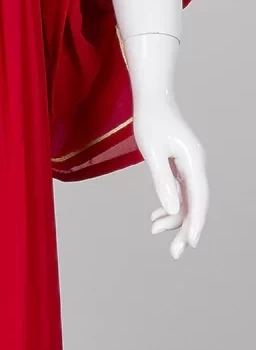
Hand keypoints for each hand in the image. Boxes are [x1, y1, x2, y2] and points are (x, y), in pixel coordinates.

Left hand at [133, 94, 208, 259]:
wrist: (152, 97)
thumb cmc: (150, 120)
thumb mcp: (152, 152)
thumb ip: (162, 181)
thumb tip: (171, 209)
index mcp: (194, 161)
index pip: (199, 199)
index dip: (195, 223)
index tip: (190, 244)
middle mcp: (196, 164)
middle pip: (196, 203)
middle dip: (186, 228)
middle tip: (175, 253)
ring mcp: (190, 165)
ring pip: (188, 199)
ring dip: (174, 217)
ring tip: (153, 229)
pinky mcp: (181, 164)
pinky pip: (181, 190)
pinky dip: (170, 204)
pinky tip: (156, 217)